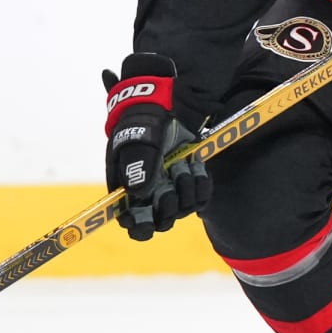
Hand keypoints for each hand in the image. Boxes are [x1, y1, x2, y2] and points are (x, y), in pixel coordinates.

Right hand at [103, 54, 211, 240]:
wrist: (166, 106)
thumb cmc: (144, 124)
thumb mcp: (138, 141)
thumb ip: (136, 167)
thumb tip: (139, 195)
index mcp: (129, 191)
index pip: (132, 224)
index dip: (140, 227)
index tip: (147, 216)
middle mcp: (150, 195)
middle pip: (162, 222)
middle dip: (168, 204)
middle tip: (168, 180)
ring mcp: (172, 190)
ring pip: (184, 210)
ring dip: (185, 187)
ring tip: (180, 162)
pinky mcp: (191, 183)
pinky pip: (202, 197)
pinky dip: (201, 182)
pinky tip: (194, 164)